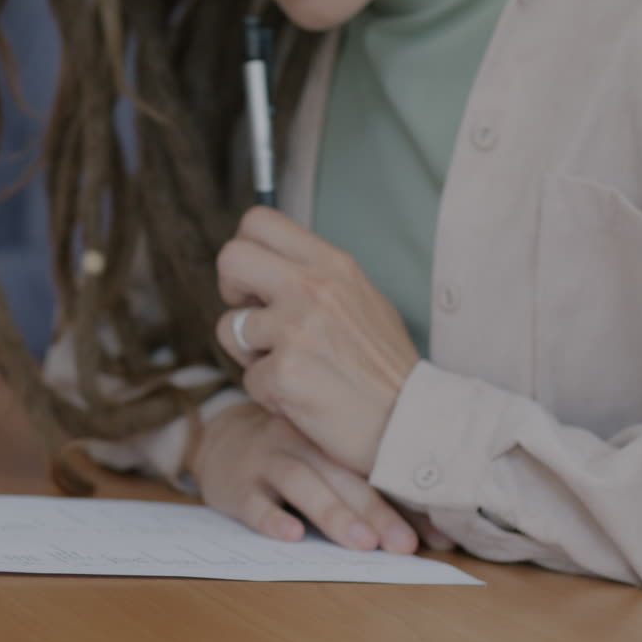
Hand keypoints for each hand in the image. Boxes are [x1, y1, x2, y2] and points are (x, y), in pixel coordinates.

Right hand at [195, 403, 419, 553]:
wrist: (218, 439)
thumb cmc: (288, 454)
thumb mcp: (323, 454)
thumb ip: (364, 482)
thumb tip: (432, 529)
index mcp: (329, 438)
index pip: (372, 469)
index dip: (406, 502)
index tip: (438, 535)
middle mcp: (301, 443)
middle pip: (343, 476)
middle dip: (378, 511)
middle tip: (405, 544)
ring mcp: (267, 461)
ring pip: (302, 484)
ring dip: (334, 514)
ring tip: (362, 544)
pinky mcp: (237, 485)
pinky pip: (254, 501)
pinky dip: (272, 518)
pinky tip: (291, 536)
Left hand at [214, 207, 419, 475]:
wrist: (412, 420)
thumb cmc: (385, 367)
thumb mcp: (362, 299)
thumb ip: (317, 278)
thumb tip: (269, 266)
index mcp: (332, 264)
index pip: (258, 221)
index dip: (245, 251)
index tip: (257, 283)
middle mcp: (312, 288)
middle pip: (230, 258)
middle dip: (229, 290)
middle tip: (251, 317)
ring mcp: (295, 329)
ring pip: (229, 326)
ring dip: (250, 354)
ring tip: (289, 369)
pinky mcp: (284, 372)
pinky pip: (248, 378)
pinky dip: (269, 395)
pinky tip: (303, 399)